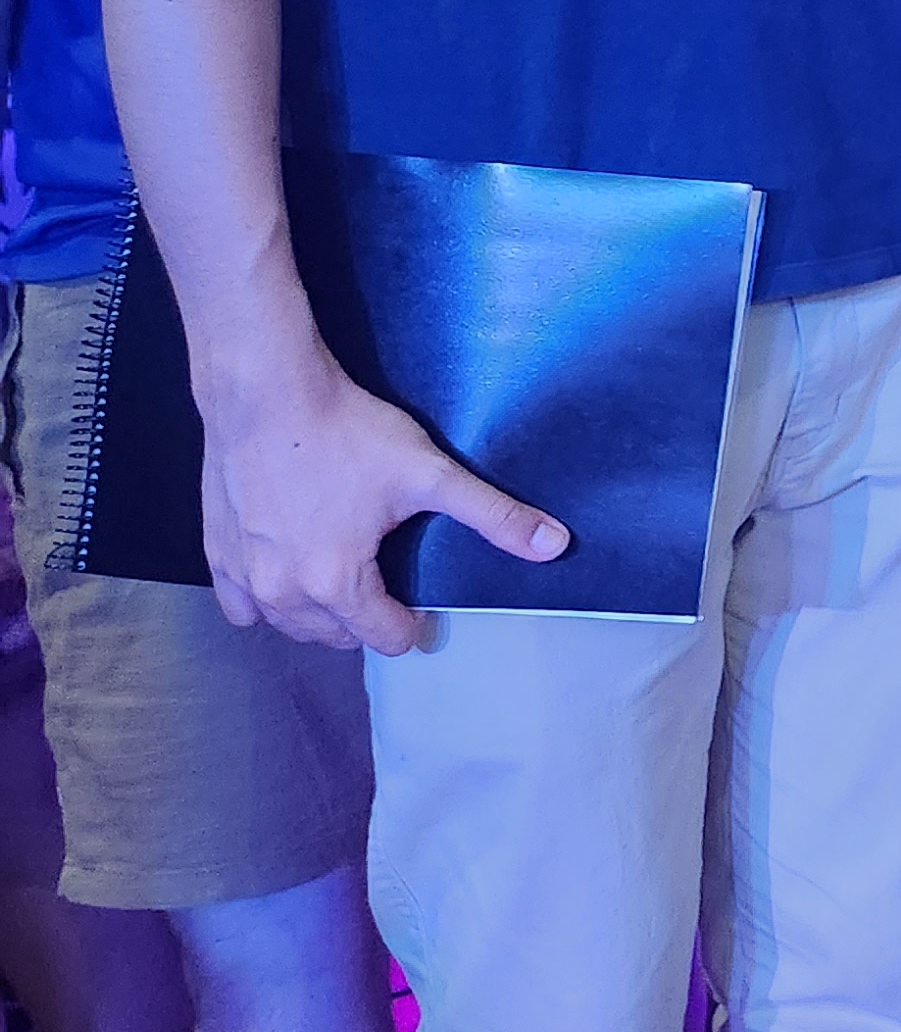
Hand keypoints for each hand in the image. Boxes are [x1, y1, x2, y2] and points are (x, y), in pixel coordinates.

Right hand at [200, 357, 567, 653]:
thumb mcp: (430, 474)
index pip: (385, 637)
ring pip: (289, 624)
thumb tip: (555, 545)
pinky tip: (286, 576)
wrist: (265, 394)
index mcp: (336, 582)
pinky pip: (241, 605)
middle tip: (387, 584)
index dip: (412, 623)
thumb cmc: (346, 432)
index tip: (422, 602)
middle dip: (366, 620)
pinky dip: (266, 602)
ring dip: (319, 615)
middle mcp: (283, 593)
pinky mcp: (215, 553)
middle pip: (336, 636)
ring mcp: (242, 576)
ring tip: (345, 579)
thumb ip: (493, 515)